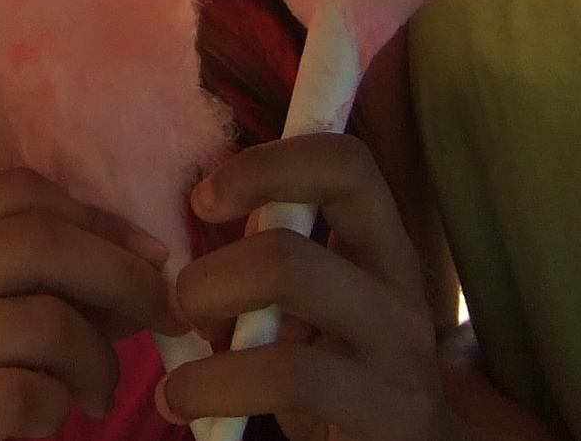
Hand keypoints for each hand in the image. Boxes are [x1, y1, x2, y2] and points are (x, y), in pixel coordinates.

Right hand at [0, 167, 182, 440]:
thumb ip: (27, 283)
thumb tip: (142, 268)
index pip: (17, 190)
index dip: (100, 217)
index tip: (148, 256)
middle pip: (39, 240)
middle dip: (122, 276)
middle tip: (163, 318)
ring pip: (44, 321)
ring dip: (99, 360)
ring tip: (97, 393)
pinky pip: (25, 395)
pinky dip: (59, 409)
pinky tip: (50, 421)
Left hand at [158, 135, 453, 440]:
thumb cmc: (342, 381)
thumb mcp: (315, 312)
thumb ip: (276, 262)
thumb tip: (203, 221)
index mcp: (382, 250)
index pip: (345, 165)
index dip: (266, 165)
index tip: (202, 200)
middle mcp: (400, 293)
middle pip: (287, 248)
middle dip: (209, 279)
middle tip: (188, 313)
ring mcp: (400, 356)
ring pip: (285, 303)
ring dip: (208, 331)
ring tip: (179, 376)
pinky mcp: (389, 414)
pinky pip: (287, 379)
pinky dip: (211, 389)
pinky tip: (184, 402)